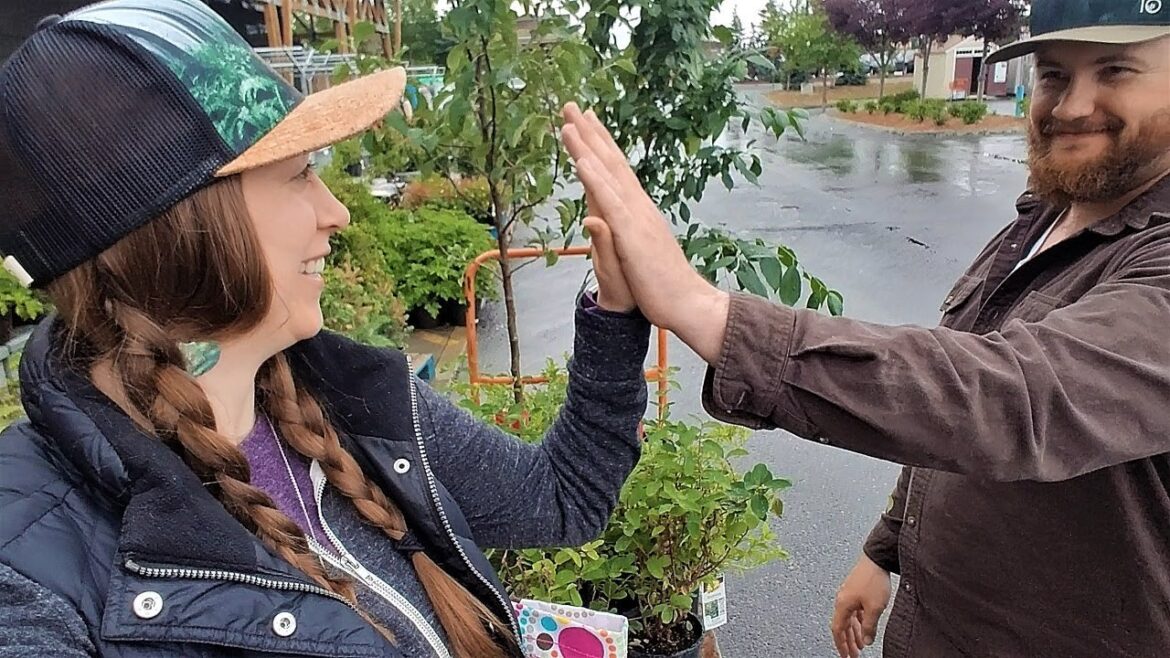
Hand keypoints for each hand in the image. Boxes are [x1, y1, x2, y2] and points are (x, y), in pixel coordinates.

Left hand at [560, 102, 729, 361]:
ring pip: (608, 174)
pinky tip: (581, 160)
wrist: (687, 304)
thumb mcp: (629, 256)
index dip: (599, 145)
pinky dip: (595, 178)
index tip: (584, 121)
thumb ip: (611, 236)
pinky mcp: (632, 233)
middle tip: (570, 104)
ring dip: (587, 146)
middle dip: (589, 133)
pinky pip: (610, 200)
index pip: (615, 171)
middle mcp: (637, 207)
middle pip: (610, 162)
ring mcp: (636, 217)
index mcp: (636, 212)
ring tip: (569, 120)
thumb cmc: (660, 285)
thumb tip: (596, 217)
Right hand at [831, 555, 890, 657]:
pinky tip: (864, 627)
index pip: (837, 630)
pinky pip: (854, 611)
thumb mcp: (874, 608)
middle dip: (847, 642)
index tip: (846, 656)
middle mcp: (842, 600)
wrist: (877, 558)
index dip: (841, 645)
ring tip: (861, 644)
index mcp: (842, 605)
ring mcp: (848, 595)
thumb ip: (869, 626)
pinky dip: (858, 622)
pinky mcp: (855, 590)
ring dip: (854, 633)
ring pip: (848, 619)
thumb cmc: (873, 579)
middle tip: (853, 654)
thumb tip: (867, 640)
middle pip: (842, 626)